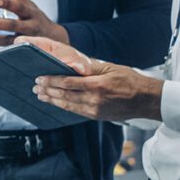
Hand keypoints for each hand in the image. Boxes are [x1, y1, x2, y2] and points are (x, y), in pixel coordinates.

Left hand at [0, 0, 68, 46]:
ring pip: (9, 41)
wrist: (53, 38)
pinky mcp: (24, 52)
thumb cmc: (36, 18)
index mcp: (30, 13)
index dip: (8, 4)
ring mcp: (27, 41)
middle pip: (13, 25)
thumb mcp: (29, 5)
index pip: (19, 7)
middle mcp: (30, 27)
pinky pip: (9, 53)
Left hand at [19, 36, 163, 121]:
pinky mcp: (96, 116)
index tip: (40, 77)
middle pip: (64, 95)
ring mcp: (95, 110)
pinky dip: (63, 107)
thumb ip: (90, 68)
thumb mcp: (110, 68)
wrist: (145, 99)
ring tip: (40, 95)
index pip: (68, 83)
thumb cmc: (130, 80)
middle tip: (35, 86)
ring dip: (52, 100)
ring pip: (67, 105)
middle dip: (47, 91)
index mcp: (97, 85)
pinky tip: (55, 103)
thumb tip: (72, 64)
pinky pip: (75, 111)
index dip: (52, 80)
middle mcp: (94, 99)